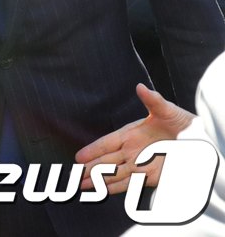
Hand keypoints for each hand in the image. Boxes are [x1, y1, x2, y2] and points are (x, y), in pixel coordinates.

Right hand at [75, 83, 194, 193]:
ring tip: (82, 185)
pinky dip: (116, 188)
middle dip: (90, 168)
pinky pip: (130, 184)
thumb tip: (140, 87)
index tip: (79, 157)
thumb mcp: (169, 110)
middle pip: (107, 161)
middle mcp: (133, 151)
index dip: (93, 150)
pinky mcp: (152, 177)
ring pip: (115, 174)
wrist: (204, 143)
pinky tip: (103, 191)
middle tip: (74, 175)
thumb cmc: (186, 123)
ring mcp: (141, 165)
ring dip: (99, 180)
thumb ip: (153, 100)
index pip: (107, 143)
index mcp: (133, 134)